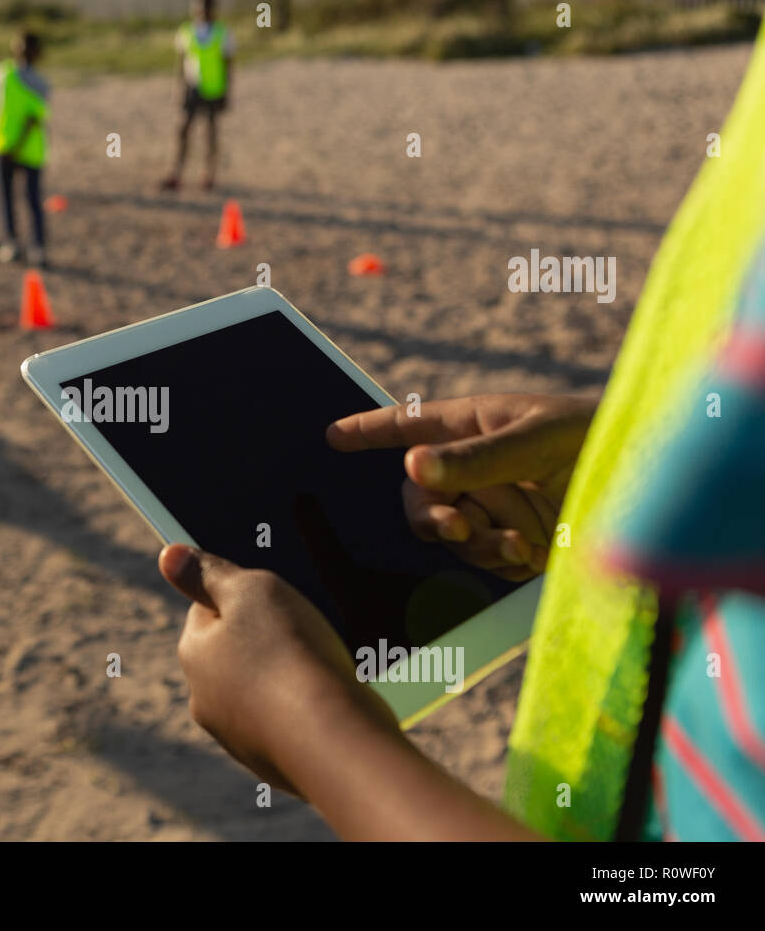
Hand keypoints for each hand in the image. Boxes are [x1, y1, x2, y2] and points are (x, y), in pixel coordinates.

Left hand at [158, 544, 394, 794]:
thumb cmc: (290, 654)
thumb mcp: (250, 591)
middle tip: (305, 633)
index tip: (276, 601)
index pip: (207, 610)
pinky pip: (286, 726)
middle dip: (266, 642)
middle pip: (235, 654)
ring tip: (322, 669)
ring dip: (287, 679)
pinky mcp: (272, 763)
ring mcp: (237, 736)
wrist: (332, 739)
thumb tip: (168, 554)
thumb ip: (209, 573)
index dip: (244, 598)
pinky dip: (304, 713)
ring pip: (261, 692)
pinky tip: (329, 704)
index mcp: (194, 654)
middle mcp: (205, 699)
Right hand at [326, 393, 596, 580]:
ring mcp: (492, 506)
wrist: (653, 487)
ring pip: (447, 533)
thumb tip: (411, 467)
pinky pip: (480, 559)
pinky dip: (499, 559)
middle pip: (418, 497)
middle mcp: (474, 468)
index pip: (409, 425)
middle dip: (431, 514)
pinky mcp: (512, 542)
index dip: (368, 430)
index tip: (331, 435)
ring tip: (518, 540)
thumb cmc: (599, 437)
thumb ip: (474, 457)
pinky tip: (531, 551)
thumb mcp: (536, 438)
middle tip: (458, 525)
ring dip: (474, 541)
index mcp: (473, 425)